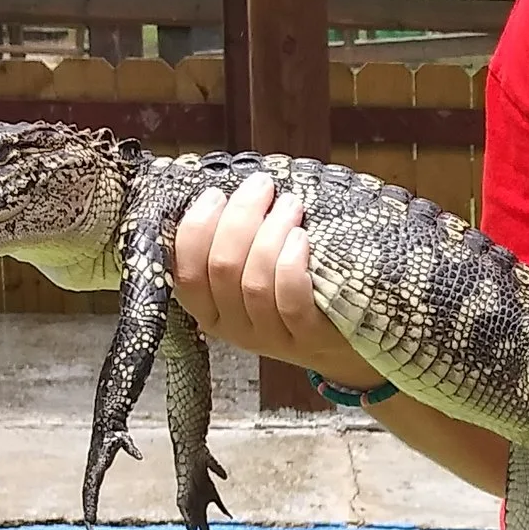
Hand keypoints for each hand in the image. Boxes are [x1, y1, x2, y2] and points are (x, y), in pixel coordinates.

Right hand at [170, 171, 363, 373]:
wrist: (343, 343)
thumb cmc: (292, 296)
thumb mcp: (251, 277)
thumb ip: (235, 245)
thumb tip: (231, 192)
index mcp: (209, 309)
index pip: (185, 271)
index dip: (197, 228)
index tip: (216, 195)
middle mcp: (234, 327)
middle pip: (222, 268)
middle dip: (240, 217)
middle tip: (262, 187)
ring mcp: (269, 337)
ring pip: (254, 282)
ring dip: (270, 233)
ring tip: (290, 205)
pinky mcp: (306, 338)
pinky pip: (289, 300)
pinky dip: (290, 264)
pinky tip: (301, 238)